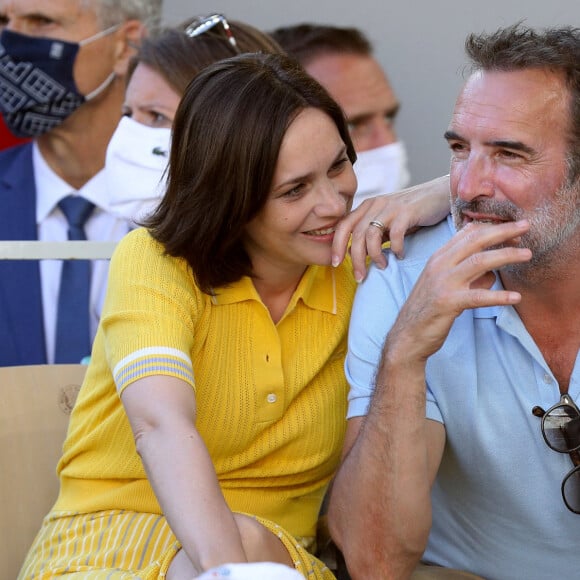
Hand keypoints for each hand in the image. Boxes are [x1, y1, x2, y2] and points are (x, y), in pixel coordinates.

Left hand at [332, 175, 450, 281]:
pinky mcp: (407, 211)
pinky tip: (400, 255)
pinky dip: (396, 248)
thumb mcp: (387, 222)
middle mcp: (375, 204)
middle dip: (356, 259)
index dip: (337, 245)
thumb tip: (355, 252)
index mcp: (367, 206)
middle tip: (360, 276)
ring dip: (374, 255)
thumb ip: (372, 234)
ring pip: (371, 235)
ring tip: (382, 266)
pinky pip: (395, 234)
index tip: (336, 264)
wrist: (440, 194)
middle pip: (356, 234)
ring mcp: (391, 206)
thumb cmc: (413, 212)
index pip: (343, 226)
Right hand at [385, 220, 531, 363]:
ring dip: (506, 256)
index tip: (513, 228)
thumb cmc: (427, 310)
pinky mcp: (448, 303)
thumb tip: (492, 273)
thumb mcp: (444, 285)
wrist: (407, 335)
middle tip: (526, 226)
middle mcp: (440, 266)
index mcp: (438, 258)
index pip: (467, 235)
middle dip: (502, 231)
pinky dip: (498, 296)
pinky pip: (478, 297)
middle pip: (475, 241)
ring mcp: (443, 283)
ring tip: (527, 254)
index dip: (492, 228)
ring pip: (479, 262)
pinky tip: (515, 297)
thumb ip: (466, 275)